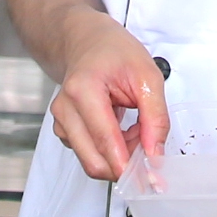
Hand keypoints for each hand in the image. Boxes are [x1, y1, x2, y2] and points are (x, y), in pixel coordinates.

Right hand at [44, 9, 166, 185]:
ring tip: (135, 130)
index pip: (106, 141)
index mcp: (83, 91)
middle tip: (147, 147)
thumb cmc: (114, 51)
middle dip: (125, 164)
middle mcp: (65, 110)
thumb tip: (155, 154)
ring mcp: (61, 122)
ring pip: (92, 162)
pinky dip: (110, 152)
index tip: (152, 175)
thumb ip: (155, 117)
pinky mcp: (64, 131)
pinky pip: (89, 155)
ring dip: (119, 157)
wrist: (87, 41)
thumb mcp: (147, 76)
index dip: (130, 164)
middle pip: (95, 162)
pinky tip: (121, 130)